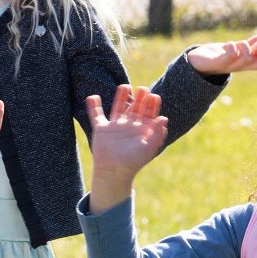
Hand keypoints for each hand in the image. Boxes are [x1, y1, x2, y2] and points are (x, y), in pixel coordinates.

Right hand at [87, 85, 167, 213]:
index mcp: (141, 130)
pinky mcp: (101, 129)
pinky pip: (96, 115)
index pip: (148, 114)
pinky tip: (92, 97)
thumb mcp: (149, 148)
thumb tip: (164, 118)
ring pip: (118, 108)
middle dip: (139, 98)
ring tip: (124, 86)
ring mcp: (114, 127)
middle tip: (143, 89)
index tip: (154, 96)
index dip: (151, 105)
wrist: (114, 171)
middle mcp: (128, 126)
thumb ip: (157, 134)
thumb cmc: (133, 162)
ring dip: (120, 97)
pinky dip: (93, 107)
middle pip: (134, 108)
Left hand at [185, 34, 256, 75]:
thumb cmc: (218, 55)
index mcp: (244, 64)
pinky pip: (229, 57)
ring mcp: (227, 65)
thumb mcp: (236, 49)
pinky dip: (232, 48)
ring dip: (245, 46)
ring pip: (245, 59)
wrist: (196, 62)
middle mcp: (237, 67)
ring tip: (237, 42)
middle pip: (256, 62)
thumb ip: (249, 45)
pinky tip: (228, 44)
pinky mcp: (216, 62)